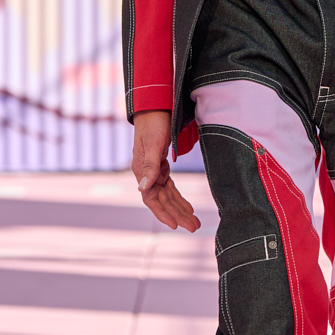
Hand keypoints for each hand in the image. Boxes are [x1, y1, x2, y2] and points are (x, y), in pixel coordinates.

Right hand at [131, 109, 201, 231]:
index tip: (174, 225)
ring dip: (180, 209)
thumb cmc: (153, 123)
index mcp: (141, 170)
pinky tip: (188, 207)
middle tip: (193, 227)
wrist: (155, 107)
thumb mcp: (152, 144)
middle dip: (177, 215)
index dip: (162, 213)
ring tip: (193, 221)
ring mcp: (154, 171)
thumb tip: (142, 188)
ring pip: (167, 196)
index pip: (151, 198)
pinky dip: (178, 198)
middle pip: (162, 200)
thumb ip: (149, 166)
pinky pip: (170, 187)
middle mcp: (146, 173)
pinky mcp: (161, 166)